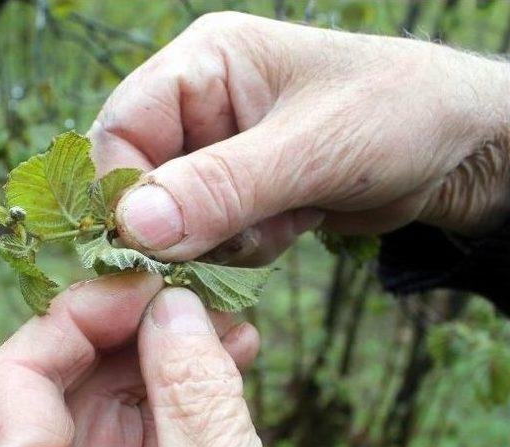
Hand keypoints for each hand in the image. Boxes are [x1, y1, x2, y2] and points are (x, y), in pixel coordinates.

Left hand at [0, 273, 330, 446]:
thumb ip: (196, 393)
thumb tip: (174, 305)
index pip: (14, 383)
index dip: (72, 320)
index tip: (141, 285)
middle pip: (65, 384)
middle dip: (130, 332)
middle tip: (192, 298)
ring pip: (111, 399)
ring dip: (165, 355)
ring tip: (224, 326)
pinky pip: (146, 427)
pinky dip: (184, 390)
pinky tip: (228, 359)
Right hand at [90, 12, 509, 264]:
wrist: (459, 148)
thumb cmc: (399, 116)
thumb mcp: (312, 148)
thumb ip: (222, 187)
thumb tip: (134, 226)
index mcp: (205, 64)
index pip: (121, 129)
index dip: (125, 191)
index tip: (154, 245)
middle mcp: (202, 106)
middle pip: (142, 181)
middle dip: (185, 224)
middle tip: (242, 233)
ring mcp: (221, 153)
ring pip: (176, 219)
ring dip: (223, 240)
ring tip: (284, 218)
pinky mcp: (242, 192)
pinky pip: (212, 237)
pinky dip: (245, 247)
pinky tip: (293, 224)